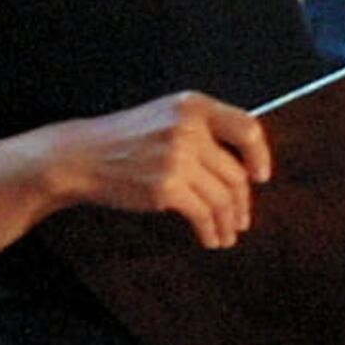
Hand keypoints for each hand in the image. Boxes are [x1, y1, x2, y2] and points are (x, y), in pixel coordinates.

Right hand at [58, 90, 272, 248]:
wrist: (84, 156)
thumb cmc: (125, 139)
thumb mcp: (166, 117)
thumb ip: (202, 129)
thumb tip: (243, 163)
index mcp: (192, 105)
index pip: (246, 127)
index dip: (259, 155)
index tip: (260, 175)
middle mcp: (189, 128)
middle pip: (235, 172)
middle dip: (242, 202)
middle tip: (242, 219)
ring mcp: (177, 157)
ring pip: (222, 198)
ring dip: (228, 222)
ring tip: (227, 234)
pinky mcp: (166, 187)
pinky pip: (203, 215)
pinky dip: (210, 231)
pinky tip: (209, 238)